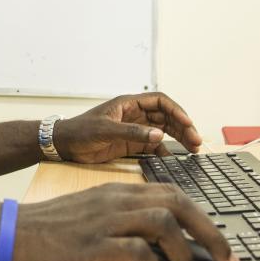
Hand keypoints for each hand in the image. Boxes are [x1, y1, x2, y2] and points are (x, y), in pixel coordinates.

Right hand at [9, 183, 237, 260]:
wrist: (12, 233)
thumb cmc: (50, 230)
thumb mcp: (93, 213)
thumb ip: (125, 221)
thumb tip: (162, 247)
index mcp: (119, 192)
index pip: (175, 195)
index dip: (205, 220)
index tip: (221, 247)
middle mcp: (118, 201)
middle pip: (180, 204)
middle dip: (212, 235)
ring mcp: (107, 220)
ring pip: (166, 225)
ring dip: (183, 256)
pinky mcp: (95, 244)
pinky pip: (139, 252)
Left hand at [52, 92, 200, 163]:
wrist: (63, 145)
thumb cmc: (79, 131)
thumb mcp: (105, 130)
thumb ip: (132, 133)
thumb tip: (159, 136)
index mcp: (129, 104)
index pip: (160, 102)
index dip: (176, 110)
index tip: (188, 123)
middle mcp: (134, 115)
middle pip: (166, 117)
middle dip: (183, 127)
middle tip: (196, 141)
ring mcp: (134, 130)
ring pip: (163, 131)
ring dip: (178, 138)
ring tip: (193, 149)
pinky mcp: (130, 144)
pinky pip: (153, 146)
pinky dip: (164, 151)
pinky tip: (172, 158)